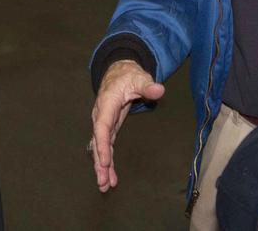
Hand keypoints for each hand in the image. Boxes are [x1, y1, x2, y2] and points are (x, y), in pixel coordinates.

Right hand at [90, 60, 164, 191]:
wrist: (118, 72)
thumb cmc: (128, 75)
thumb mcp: (139, 78)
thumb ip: (148, 85)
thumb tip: (159, 89)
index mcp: (106, 104)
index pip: (102, 126)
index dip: (102, 145)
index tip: (104, 162)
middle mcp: (101, 116)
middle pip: (98, 142)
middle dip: (100, 162)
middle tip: (103, 181)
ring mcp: (104, 123)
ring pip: (100, 147)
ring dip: (102, 167)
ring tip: (105, 186)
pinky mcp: (109, 128)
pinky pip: (106, 147)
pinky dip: (106, 162)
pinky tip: (109, 177)